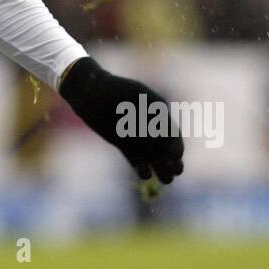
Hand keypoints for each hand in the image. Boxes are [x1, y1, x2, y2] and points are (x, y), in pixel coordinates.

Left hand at [58, 56, 184, 183]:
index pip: (172, 133)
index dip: (176, 145)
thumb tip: (162, 128)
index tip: (175, 155)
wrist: (91, 93)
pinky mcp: (125, 146)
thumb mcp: (137, 95)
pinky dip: (141, 167)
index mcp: (158, 113)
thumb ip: (150, 110)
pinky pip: (136, 159)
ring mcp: (138, 137)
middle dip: (174, 161)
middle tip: (177, 171)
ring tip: (167, 180)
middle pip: (166, 148)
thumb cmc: (115, 89)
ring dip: (162, 169)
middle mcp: (151, 127)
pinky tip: (145, 174)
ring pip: (154, 157)